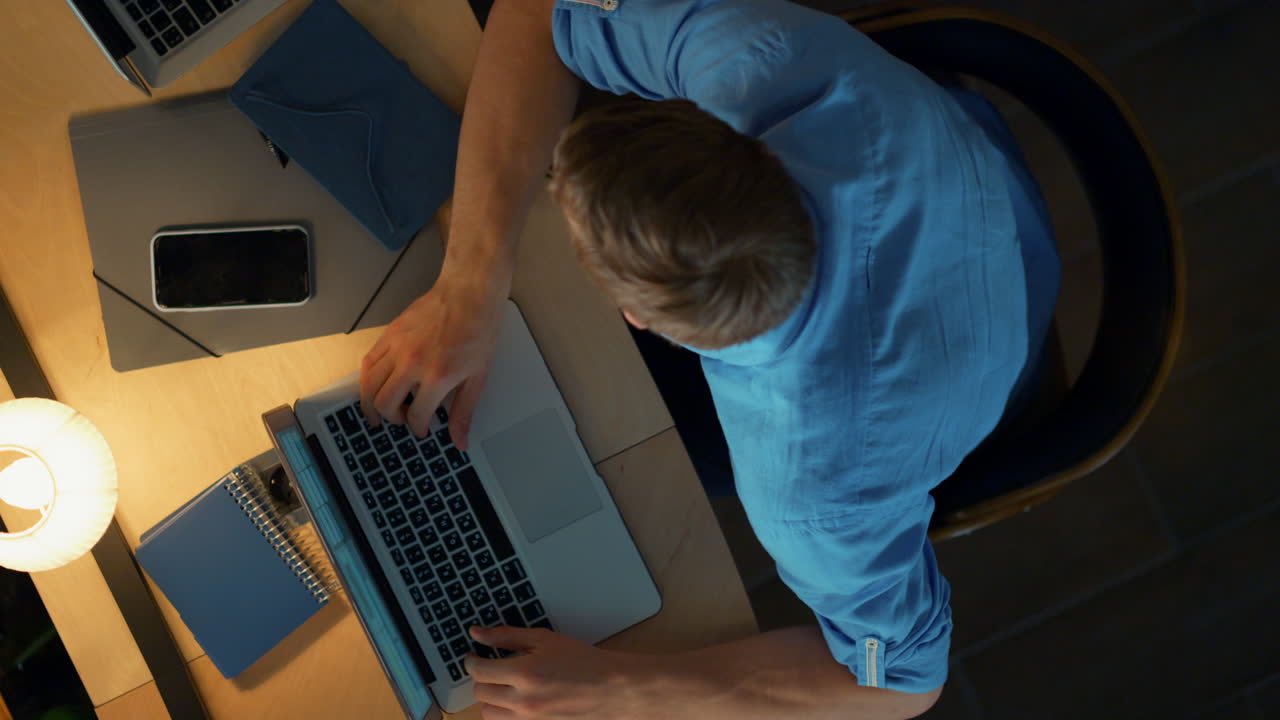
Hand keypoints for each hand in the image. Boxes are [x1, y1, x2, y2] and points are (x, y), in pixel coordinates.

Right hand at [359, 266, 506, 447]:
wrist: (469, 294)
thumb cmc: (478, 329)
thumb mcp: (479, 376)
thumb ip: (465, 411)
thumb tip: (460, 440)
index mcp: (437, 376)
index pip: (416, 415)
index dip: (418, 428)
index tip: (423, 429)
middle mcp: (412, 362)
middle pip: (385, 403)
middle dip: (392, 419)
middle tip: (402, 420)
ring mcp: (397, 347)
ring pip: (369, 384)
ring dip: (371, 403)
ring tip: (378, 412)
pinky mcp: (390, 334)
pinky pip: (368, 362)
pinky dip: (367, 378)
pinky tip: (374, 385)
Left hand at [465, 626, 658, 719]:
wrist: (610, 688)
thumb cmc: (582, 661)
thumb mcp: (544, 639)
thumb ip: (507, 636)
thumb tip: (478, 633)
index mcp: (524, 674)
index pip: (478, 671)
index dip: (471, 660)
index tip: (473, 655)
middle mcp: (523, 701)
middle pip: (480, 693)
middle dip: (482, 678)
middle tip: (492, 666)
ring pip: (488, 713)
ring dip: (490, 698)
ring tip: (504, 684)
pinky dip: (504, 712)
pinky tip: (517, 698)